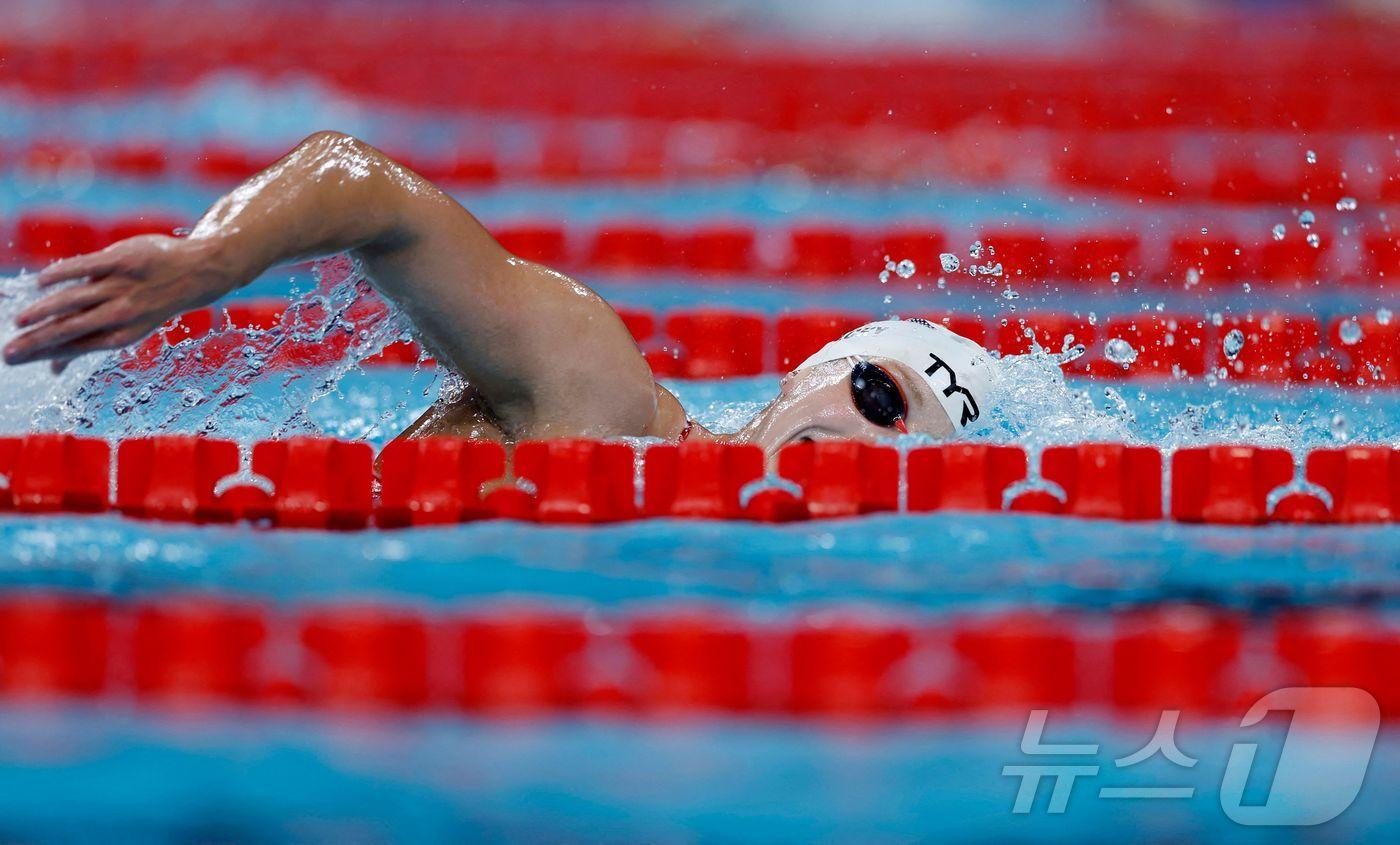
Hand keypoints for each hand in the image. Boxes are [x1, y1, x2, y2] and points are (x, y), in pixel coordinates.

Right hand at [4, 235, 240, 372]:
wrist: (198, 273)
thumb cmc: (151, 302)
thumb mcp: (126, 328)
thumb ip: (87, 343)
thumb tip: (53, 370)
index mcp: (121, 335)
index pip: (74, 346)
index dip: (42, 353)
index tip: (12, 358)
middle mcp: (122, 314)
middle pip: (71, 329)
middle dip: (37, 342)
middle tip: (7, 353)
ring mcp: (123, 286)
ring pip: (76, 300)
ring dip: (45, 311)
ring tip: (19, 321)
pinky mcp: (124, 259)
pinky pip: (88, 266)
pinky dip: (64, 273)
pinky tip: (41, 282)